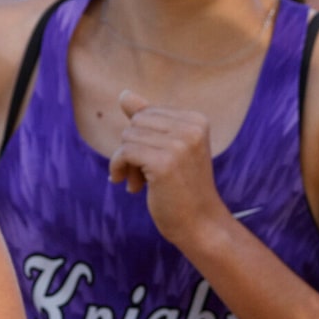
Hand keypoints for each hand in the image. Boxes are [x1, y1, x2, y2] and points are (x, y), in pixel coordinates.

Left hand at [107, 94, 228, 247]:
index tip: (148, 160)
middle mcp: (191, 128)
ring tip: (138, 183)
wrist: (200, 224)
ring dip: (125, 161)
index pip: (148, 112)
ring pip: (128, 136)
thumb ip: (148, 120)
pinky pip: (124, 152)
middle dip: (132, 147)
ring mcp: (179, 144)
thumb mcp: (169, 148)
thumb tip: (123, 94)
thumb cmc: (183, 188)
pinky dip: (119, 168)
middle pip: (136, 122)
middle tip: (140, 174)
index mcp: (197, 120)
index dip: (141, 137)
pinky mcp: (164, 163)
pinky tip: (128, 185)